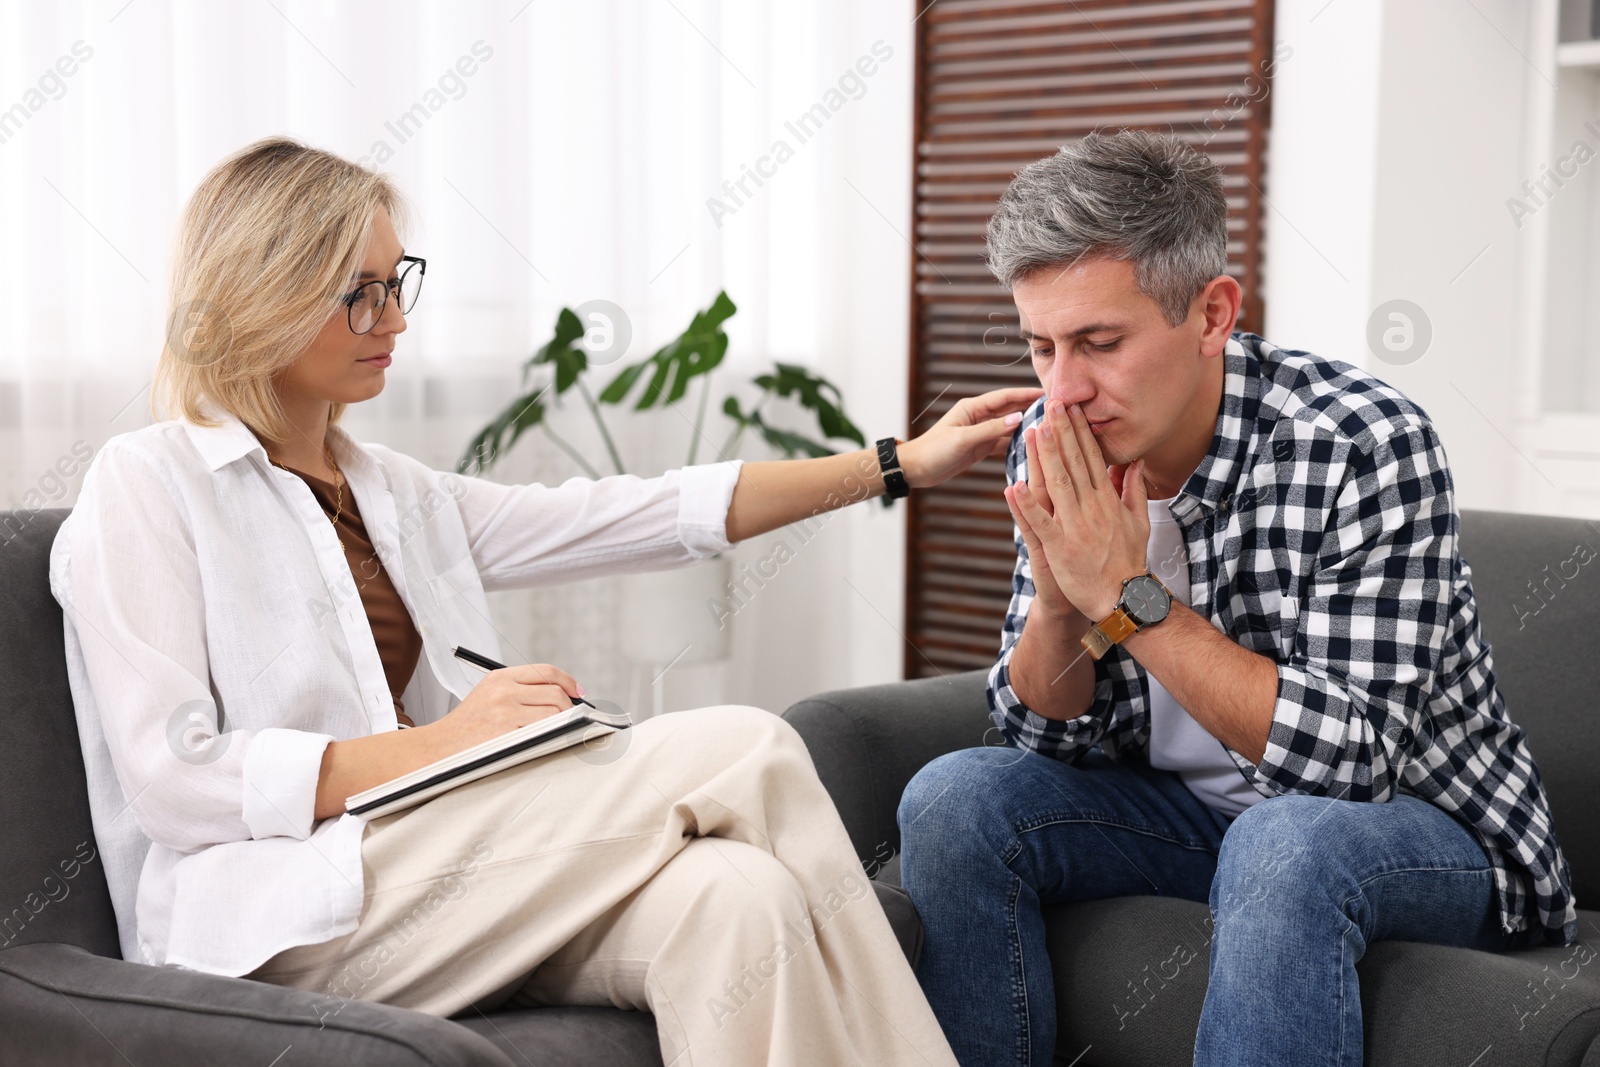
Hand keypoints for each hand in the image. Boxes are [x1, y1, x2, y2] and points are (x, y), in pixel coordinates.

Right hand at [431, 662, 582, 749]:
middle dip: (568, 706)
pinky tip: (542, 740)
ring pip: (554, 712)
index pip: (546, 671)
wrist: (440, 746)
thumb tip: (561, 694)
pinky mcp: (508, 732)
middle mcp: (504, 690)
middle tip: (568, 717)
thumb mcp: (489, 694)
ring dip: (560, 723)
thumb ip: (520, 688)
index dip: (567, 680)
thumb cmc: (468, 724)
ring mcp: (506, 711)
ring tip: (552, 730)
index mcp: (500, 677)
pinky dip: (550, 736)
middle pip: (555, 692)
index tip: (577, 691)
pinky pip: (544, 731)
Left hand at [897, 386, 1043, 488]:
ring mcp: (980, 432)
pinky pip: (1003, 442)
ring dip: (1026, 426)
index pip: (1005, 397)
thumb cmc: (934, 450)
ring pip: (1008, 427)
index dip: (1026, 394)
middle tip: (1055, 408)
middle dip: (1031, 408)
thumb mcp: (963, 439)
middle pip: (1010, 409)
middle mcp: (978, 417)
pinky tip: (1031, 445)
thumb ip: (990, 429)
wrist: (916, 469)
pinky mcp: (980, 447)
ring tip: (1049, 426)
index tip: (1047, 393)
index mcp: (972, 408)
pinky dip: (1016, 443)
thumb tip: (1019, 418)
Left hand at [1004, 401, 1148, 621]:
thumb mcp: (1140, 521)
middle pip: (1073, 463)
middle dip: (1061, 432)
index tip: (1072, 410)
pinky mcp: (1058, 547)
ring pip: (1057, 484)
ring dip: (1045, 456)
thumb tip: (1136, 463)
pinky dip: (1025, 505)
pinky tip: (1013, 485)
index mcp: (1107, 500)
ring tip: (1035, 429)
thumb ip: (1135, 490)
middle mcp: (1091, 508)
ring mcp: (1074, 527)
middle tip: (1052, 404)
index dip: (1080, 432)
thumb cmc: (1128, 561)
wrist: (1122, 598)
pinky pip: (1039, 523)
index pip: (1091, 459)